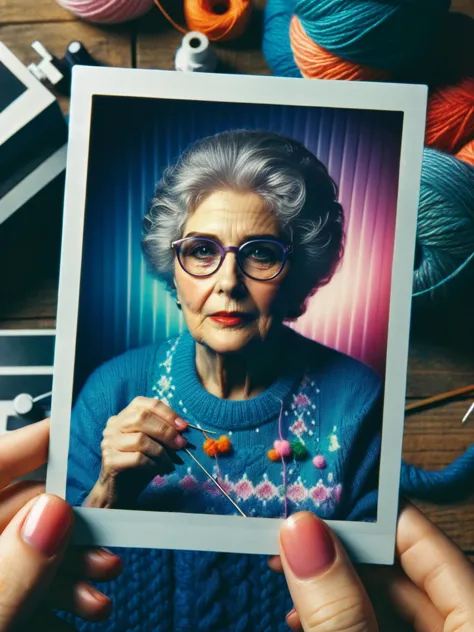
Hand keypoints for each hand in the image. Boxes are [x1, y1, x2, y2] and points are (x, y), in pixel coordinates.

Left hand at [0, 419, 121, 630]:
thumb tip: (53, 515)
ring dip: (69, 571)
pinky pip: (23, 584)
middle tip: (106, 552)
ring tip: (97, 596)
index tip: (78, 433)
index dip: (36, 442)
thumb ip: (12, 570)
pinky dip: (52, 598)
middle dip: (72, 532)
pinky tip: (75, 613)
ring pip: (28, 551)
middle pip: (24, 511)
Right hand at [86, 397, 187, 507]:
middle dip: (166, 431)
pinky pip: (137, 458)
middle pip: (142, 417)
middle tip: (181, 444)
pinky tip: (159, 470)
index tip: (183, 427)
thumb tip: (183, 427)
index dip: (167, 413)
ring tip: (170, 463)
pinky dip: (153, 464)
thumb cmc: (141, 464)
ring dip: (161, 452)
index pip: (146, 404)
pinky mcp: (110, 460)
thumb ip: (164, 431)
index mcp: (125, 416)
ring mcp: (109, 442)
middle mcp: (114, 425)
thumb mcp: (155, 443)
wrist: (122, 491)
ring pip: (140, 439)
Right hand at [269, 504, 473, 630]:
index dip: (375, 513)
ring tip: (289, 574)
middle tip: (292, 534)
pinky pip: (385, 626)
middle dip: (343, 552)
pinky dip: (349, 617)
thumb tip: (301, 529)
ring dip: (337, 587)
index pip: (429, 543)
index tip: (325, 493)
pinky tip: (307, 617)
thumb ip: (339, 608)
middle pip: (405, 570)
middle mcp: (466, 629)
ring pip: (392, 600)